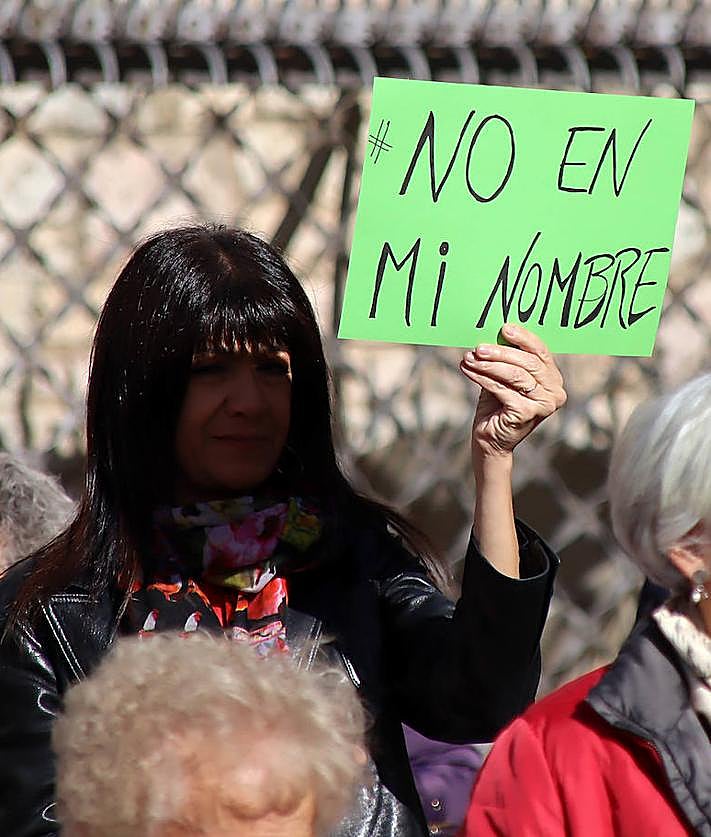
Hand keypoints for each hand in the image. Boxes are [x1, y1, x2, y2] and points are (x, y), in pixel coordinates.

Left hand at [460, 323, 566, 459]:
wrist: (489, 440)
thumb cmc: (496, 406)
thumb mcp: (504, 378)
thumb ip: (507, 360)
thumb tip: (496, 332)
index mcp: (553, 380)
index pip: (541, 353)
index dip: (523, 338)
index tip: (504, 328)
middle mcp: (555, 393)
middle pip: (528, 363)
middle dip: (500, 352)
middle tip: (479, 347)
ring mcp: (544, 405)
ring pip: (515, 375)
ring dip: (488, 364)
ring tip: (469, 358)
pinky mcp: (527, 413)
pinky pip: (502, 388)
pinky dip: (483, 378)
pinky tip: (468, 370)